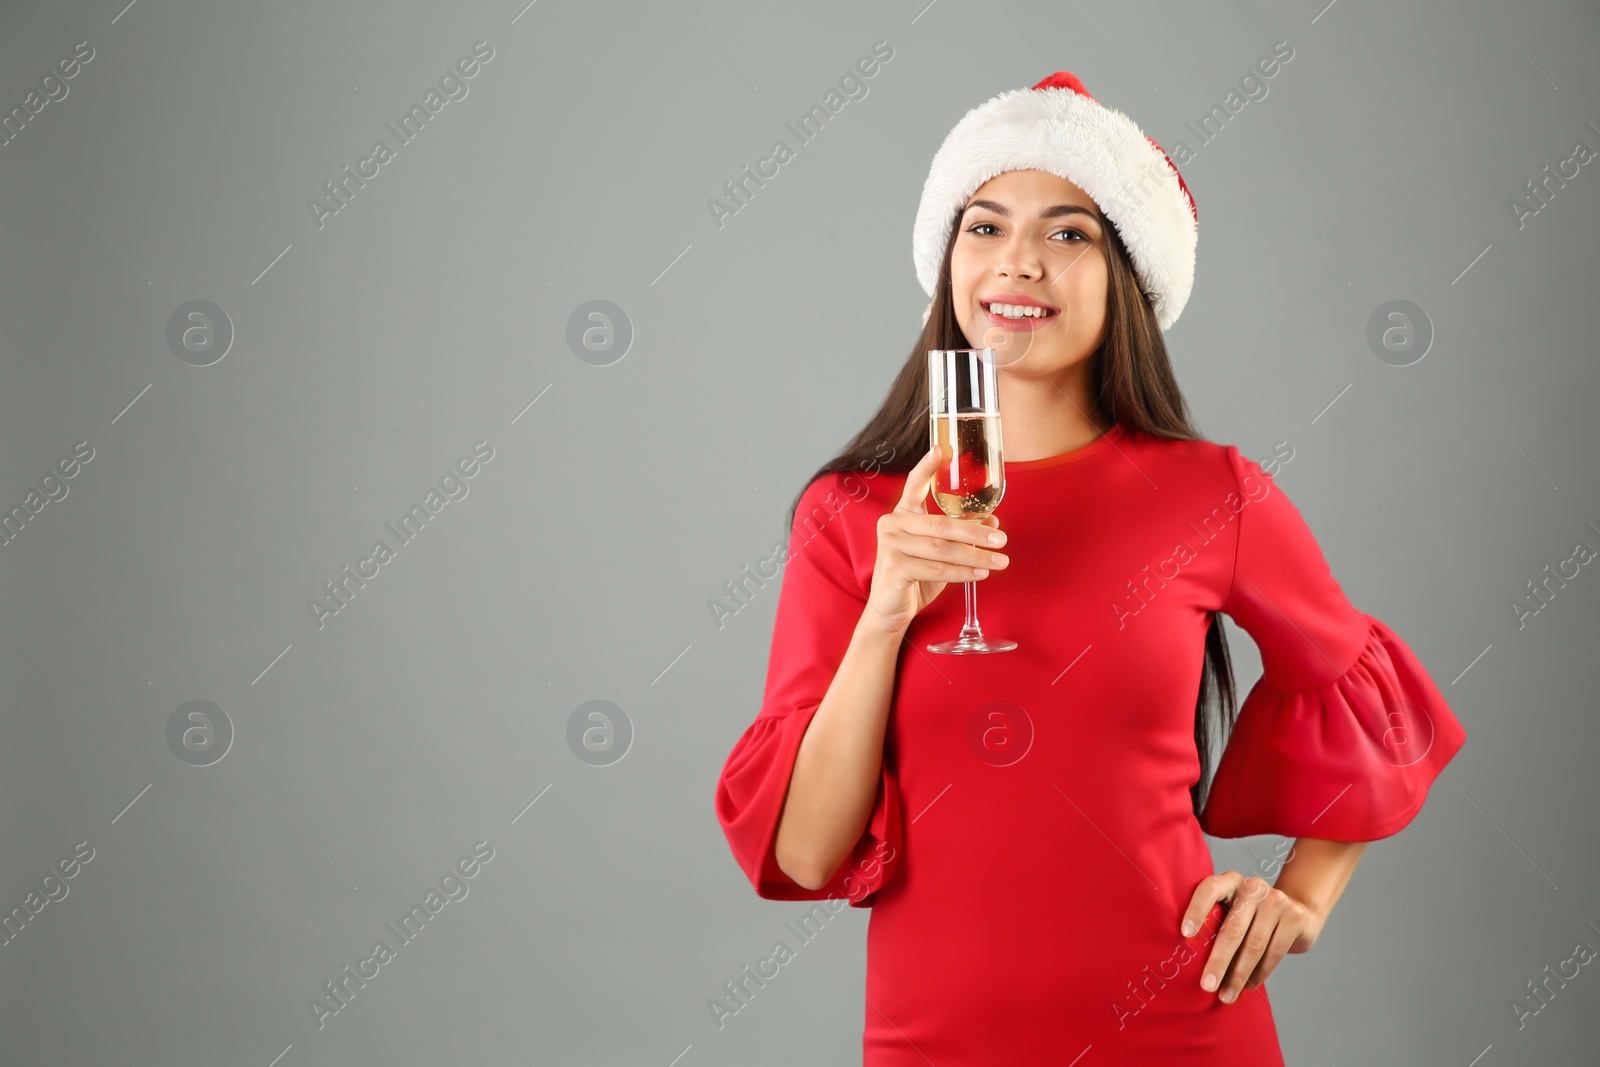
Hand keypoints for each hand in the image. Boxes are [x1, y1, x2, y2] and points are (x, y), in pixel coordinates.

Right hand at [863, 443, 1009, 635]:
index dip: (927, 467)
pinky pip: (936, 568)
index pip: (914, 485)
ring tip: (1000, 560)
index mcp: (901, 514)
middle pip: (941, 524)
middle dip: (976, 532)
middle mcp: (892, 524)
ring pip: (942, 548)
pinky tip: (980, 574)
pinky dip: (962, 572)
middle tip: (1002, 538)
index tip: (942, 450)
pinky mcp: (893, 568)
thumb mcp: (939, 552)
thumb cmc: (914, 576)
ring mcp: (890, 545)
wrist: (890, 610)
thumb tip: (993, 520)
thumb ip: (960, 535)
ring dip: (976, 556)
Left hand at [1181, 871, 1323, 1003]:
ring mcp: (1276, 900)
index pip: (1209, 889)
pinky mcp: (1293, 917)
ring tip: (1227, 995)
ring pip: (1254, 945)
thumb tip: (1190, 960)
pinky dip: (1259, 973)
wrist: (1297, 912)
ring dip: (1239, 975)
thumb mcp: (1233, 910)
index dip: (1196, 910)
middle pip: (1232, 928)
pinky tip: (1248, 986)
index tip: (1185, 934)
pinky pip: (1274, 952)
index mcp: (1230, 881)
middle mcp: (1252, 887)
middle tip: (1207, 986)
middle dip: (1218, 961)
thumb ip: (1215, 922)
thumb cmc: (1252, 917)